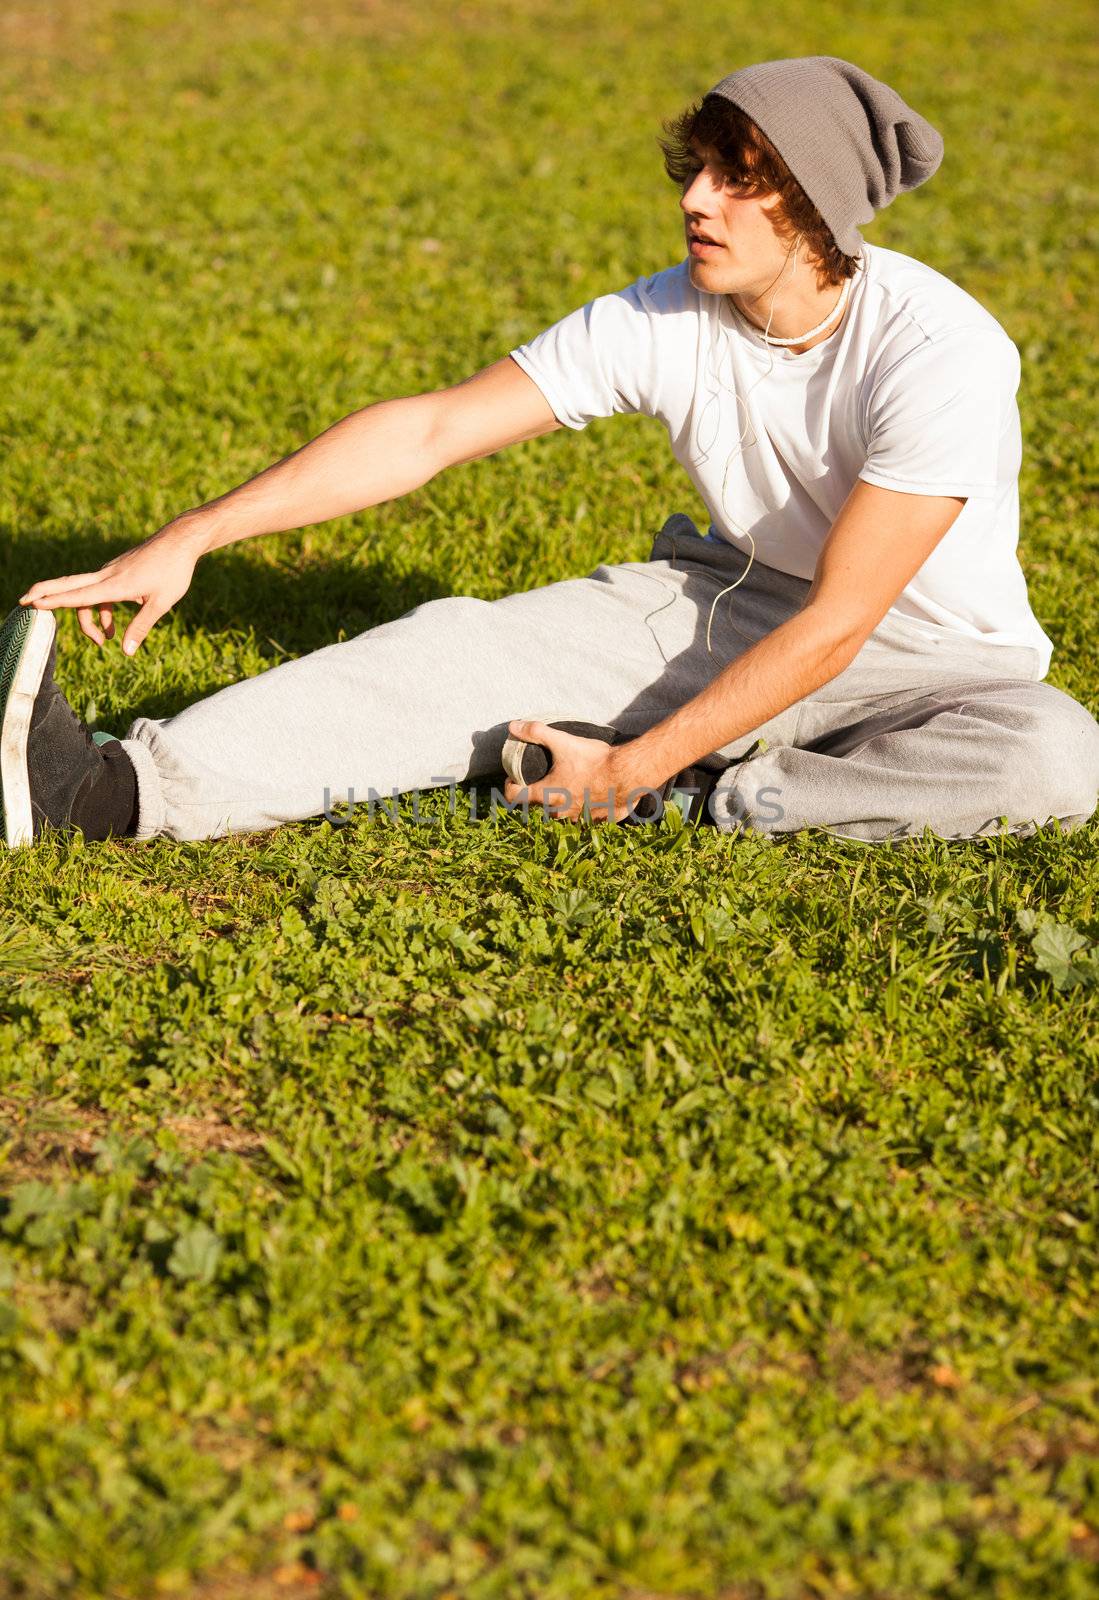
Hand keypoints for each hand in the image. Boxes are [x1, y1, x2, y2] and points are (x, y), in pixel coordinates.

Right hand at [19, 517, 206, 653]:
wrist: (179, 542)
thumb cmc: (173, 571)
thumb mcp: (161, 603)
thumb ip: (141, 627)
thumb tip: (125, 651)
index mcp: (116, 584)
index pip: (80, 595)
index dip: (56, 601)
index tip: (34, 603)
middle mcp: (107, 576)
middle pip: (69, 584)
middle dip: (46, 593)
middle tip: (23, 601)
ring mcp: (110, 572)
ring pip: (85, 594)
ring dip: (88, 619)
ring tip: (103, 640)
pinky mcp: (117, 572)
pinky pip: (99, 592)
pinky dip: (101, 610)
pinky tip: (114, 628)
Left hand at [503, 718, 635, 822]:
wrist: (628, 776)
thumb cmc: (595, 761)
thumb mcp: (563, 742)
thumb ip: (536, 733)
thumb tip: (514, 726)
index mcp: (546, 795)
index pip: (514, 797)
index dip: (510, 786)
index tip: (514, 777)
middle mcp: (558, 812)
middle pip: (538, 805)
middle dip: (538, 792)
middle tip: (545, 777)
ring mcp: (577, 819)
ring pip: (561, 813)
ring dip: (561, 801)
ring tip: (568, 784)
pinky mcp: (595, 821)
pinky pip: (584, 816)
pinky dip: (583, 807)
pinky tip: (590, 793)